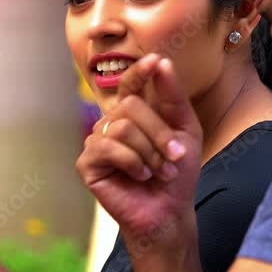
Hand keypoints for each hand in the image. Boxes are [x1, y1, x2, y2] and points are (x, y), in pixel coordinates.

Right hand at [75, 54, 202, 240]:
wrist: (167, 211)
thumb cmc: (176, 172)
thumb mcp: (185, 130)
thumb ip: (173, 96)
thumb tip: (160, 60)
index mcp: (133, 113)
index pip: (130, 83)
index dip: (139, 71)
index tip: (155, 60)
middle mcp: (112, 122)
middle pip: (129, 106)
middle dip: (158, 132)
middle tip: (174, 156)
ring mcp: (96, 142)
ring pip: (121, 127)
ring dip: (148, 152)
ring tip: (158, 171)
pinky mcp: (87, 163)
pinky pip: (107, 148)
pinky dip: (131, 163)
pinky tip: (139, 176)